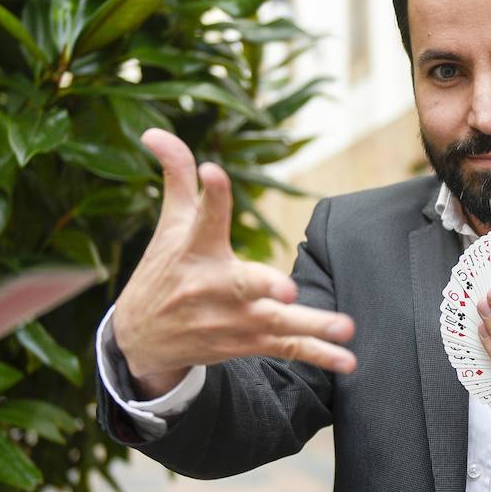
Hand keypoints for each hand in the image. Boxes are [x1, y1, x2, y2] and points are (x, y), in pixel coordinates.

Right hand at [112, 128, 356, 397]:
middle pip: (243, 285)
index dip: (210, 193)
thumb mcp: (168, 224)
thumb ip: (175, 176)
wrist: (141, 340)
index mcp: (194, 250)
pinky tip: (348, 361)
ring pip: (275, 323)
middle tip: (286, 290)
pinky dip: (317, 355)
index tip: (212, 171)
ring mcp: (233, 319)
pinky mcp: (247, 342)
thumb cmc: (163, 270)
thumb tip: (154, 130)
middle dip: (264, 286)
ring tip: (345, 327)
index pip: (203, 216)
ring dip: (311, 325)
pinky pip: (287, 349)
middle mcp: (213, 287)